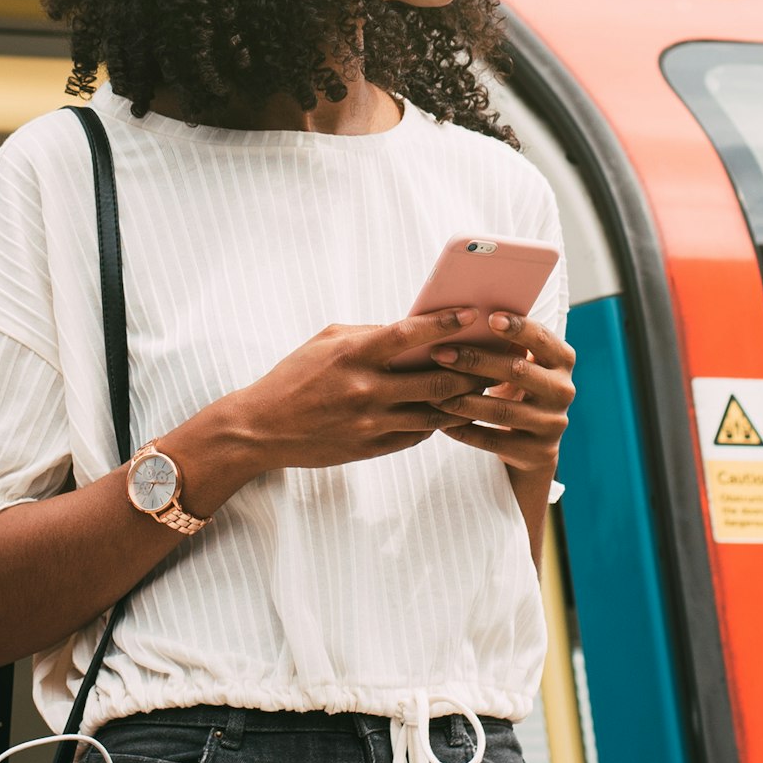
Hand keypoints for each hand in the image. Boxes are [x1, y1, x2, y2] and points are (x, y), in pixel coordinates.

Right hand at [164, 317, 500, 513]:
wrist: (263, 428)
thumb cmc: (296, 376)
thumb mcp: (327, 341)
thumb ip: (370, 333)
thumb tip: (414, 329)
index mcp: (353, 355)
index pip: (408, 335)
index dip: (444, 323)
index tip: (472, 314)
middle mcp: (366, 390)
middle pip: (437, 380)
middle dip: (474, 369)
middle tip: (499, 359)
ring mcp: (371, 423)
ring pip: (436, 413)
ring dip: (465, 400)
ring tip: (488, 387)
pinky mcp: (372, 448)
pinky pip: (419, 434)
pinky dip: (439, 421)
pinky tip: (454, 411)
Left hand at [415, 309, 575, 480]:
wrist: (535, 445)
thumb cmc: (517, 389)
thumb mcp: (521, 365)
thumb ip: (506, 344)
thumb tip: (461, 317)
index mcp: (562, 360)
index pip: (541, 338)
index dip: (517, 328)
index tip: (488, 318)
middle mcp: (563, 390)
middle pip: (516, 371)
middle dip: (474, 361)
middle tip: (440, 355)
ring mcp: (552, 424)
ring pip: (502, 411)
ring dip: (463, 401)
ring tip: (433, 393)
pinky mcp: (537, 452)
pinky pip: (493, 440)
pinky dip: (464, 431)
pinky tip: (441, 423)